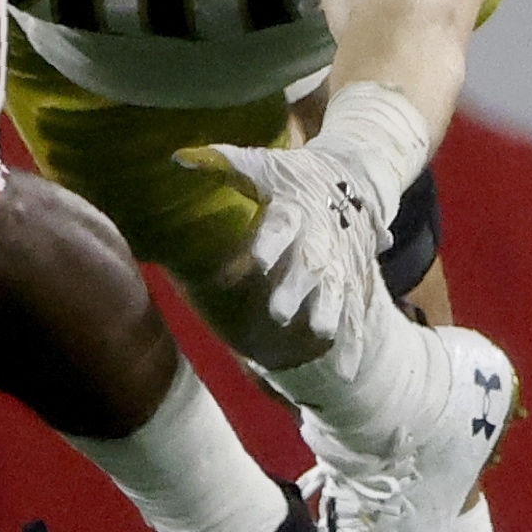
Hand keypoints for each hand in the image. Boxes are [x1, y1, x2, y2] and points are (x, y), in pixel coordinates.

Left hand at [177, 84, 431, 344]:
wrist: (350, 177)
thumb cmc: (292, 176)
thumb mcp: (260, 165)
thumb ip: (221, 163)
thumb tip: (179, 158)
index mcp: (293, 211)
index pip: (279, 227)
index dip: (269, 243)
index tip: (257, 260)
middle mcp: (317, 240)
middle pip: (307, 266)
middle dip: (294, 289)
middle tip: (277, 312)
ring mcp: (336, 264)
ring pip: (334, 292)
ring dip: (327, 314)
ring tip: (319, 335)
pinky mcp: (350, 281)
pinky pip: (352, 314)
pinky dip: (351, 343)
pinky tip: (345, 373)